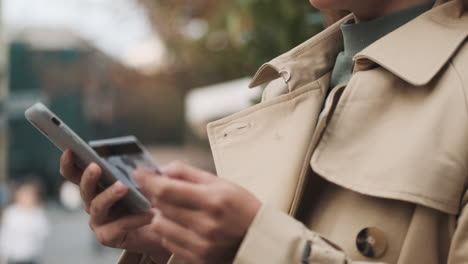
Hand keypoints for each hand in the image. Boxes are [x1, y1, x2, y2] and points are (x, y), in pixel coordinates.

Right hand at [59, 150, 170, 261]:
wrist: (164, 226)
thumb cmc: (152, 198)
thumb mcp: (147, 179)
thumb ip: (139, 169)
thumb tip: (137, 162)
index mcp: (97, 185)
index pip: (76, 173)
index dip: (69, 163)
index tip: (70, 150)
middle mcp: (93, 203)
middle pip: (85, 189)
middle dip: (88, 177)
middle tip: (96, 167)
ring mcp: (98, 221)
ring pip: (98, 206)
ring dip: (109, 195)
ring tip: (124, 187)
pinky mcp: (108, 237)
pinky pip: (118, 227)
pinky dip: (134, 219)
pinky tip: (149, 213)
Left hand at [134, 162, 261, 263]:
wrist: (259, 240)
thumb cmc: (243, 207)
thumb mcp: (222, 184)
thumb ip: (190, 174)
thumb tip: (164, 169)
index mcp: (213, 201)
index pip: (167, 190)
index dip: (148, 180)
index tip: (138, 173)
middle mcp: (205, 225)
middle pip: (160, 206)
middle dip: (155, 194)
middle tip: (161, 188)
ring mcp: (201, 245)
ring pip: (160, 226)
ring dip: (161, 214)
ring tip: (175, 208)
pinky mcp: (197, 258)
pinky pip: (168, 242)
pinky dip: (169, 230)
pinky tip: (182, 224)